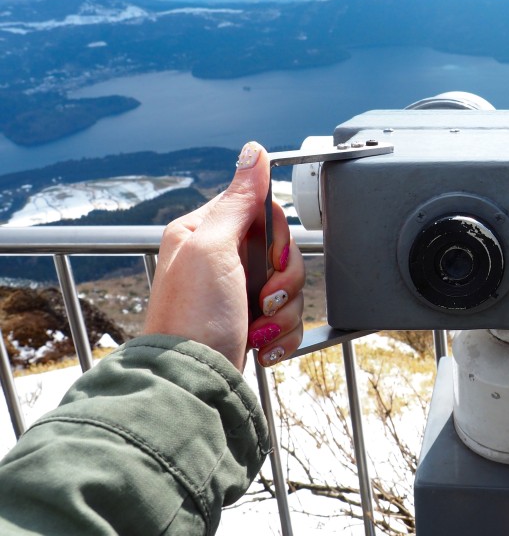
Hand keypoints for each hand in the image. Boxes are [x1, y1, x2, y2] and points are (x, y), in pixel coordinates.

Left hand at [143, 142, 305, 369]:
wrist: (191, 385)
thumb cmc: (192, 319)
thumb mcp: (213, 249)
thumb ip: (239, 200)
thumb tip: (253, 151)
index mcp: (203, 232)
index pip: (263, 210)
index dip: (279, 236)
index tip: (272, 259)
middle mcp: (219, 260)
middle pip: (284, 251)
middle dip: (285, 281)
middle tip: (264, 298)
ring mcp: (235, 294)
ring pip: (291, 288)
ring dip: (283, 313)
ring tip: (257, 329)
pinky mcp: (248, 324)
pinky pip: (287, 319)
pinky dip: (281, 335)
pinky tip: (260, 344)